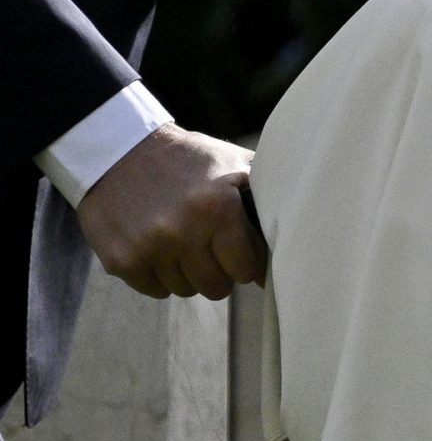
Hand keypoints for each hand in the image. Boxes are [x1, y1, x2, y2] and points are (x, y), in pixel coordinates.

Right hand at [75, 125, 264, 298]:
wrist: (119, 150)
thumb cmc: (188, 159)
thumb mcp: (233, 164)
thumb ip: (265, 194)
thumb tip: (304, 227)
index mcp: (218, 208)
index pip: (247, 270)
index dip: (247, 262)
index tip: (243, 254)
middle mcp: (182, 231)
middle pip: (216, 288)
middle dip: (220, 272)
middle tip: (212, 249)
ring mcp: (148, 248)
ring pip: (185, 290)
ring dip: (189, 273)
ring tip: (183, 242)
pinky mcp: (120, 260)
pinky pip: (155, 291)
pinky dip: (160, 276)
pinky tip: (159, 248)